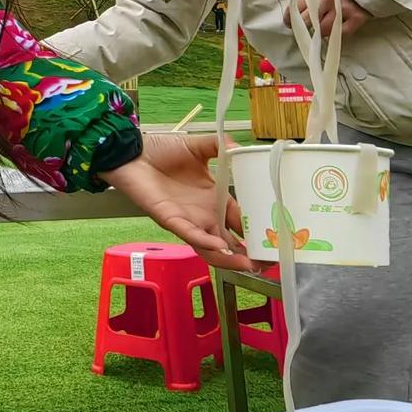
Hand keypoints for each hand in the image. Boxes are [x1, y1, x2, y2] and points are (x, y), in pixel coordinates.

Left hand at [99, 133, 256, 271]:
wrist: (132, 151)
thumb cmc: (161, 150)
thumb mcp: (198, 147)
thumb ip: (220, 147)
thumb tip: (241, 147)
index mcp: (214, 198)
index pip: (241, 219)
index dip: (258, 229)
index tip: (279, 237)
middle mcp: (204, 214)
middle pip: (230, 241)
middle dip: (249, 253)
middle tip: (270, 262)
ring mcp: (188, 220)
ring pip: (212, 247)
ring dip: (230, 257)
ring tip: (251, 264)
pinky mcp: (170, 220)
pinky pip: (190, 235)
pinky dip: (205, 241)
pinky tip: (221, 246)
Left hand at [284, 0, 370, 39]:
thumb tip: (291, 13)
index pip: (296, 7)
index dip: (290, 18)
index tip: (289, 23)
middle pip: (307, 21)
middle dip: (303, 26)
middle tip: (303, 28)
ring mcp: (342, 9)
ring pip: (322, 31)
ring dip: (320, 31)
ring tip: (321, 26)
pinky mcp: (355, 18)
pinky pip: (339, 34)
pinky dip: (335, 34)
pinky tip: (333, 29)